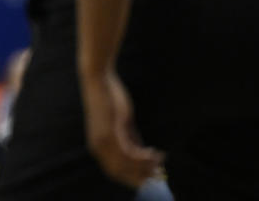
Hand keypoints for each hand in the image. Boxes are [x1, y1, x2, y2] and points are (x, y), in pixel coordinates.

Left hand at [80, 70, 163, 187]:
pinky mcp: (110, 134)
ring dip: (146, 166)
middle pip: (120, 174)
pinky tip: (155, 152)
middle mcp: (97, 148)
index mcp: (97, 146)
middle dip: (141, 176)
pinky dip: (144, 157)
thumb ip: (130, 138)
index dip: (133, 178)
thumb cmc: (109, 99)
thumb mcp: (122, 123)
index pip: (114, 172)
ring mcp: (102, 142)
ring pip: (127, 166)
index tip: (151, 176)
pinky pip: (129, 154)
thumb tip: (143, 153)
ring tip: (161, 158)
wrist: (98, 80)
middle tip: (160, 173)